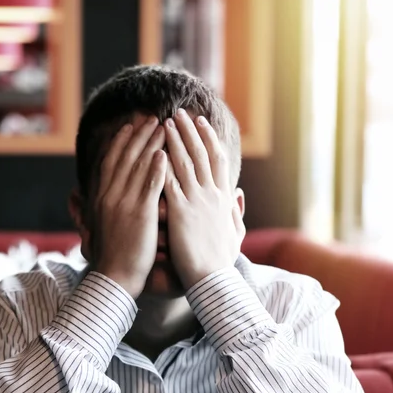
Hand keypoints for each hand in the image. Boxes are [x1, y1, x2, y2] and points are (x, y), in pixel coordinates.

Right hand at [92, 117, 166, 297]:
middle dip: (138, 134)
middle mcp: (111, 195)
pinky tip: (166, 154)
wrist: (114, 276)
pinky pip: (149, 186)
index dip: (121, 140)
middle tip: (151, 117)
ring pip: (138, 167)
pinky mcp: (140, 215)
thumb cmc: (111, 253)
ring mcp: (125, 204)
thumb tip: (82, 193)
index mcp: (101, 196)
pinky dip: (157, 169)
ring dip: (151, 144)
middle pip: (125, 156)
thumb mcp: (99, 224)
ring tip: (163, 126)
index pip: (111, 160)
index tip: (131, 125)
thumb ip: (96, 205)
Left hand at [163, 109, 245, 289]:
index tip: (201, 123)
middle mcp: (212, 195)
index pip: (217, 160)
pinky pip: (170, 183)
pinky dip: (163, 165)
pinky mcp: (181, 212)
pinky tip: (153, 150)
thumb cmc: (222, 261)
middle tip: (179, 113)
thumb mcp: (236, 233)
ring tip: (165, 122)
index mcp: (223, 198)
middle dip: (190, 131)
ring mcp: (197, 202)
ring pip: (186, 163)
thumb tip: (239, 194)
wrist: (213, 279)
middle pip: (201, 154)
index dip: (209, 138)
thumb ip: (236, 212)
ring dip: (175, 140)